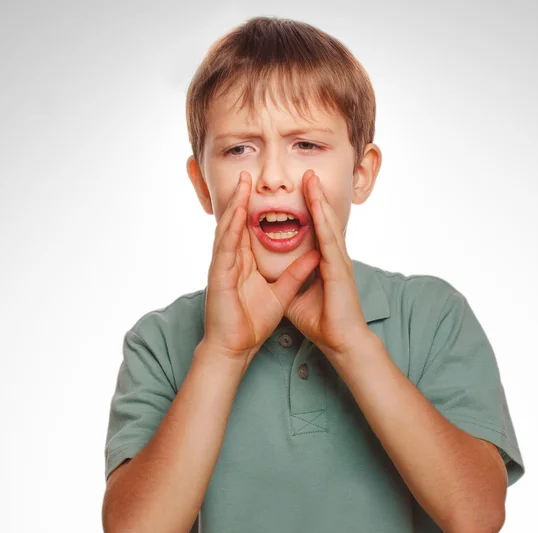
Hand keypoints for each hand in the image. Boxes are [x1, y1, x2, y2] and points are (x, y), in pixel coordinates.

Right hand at [203, 170, 320, 362]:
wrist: (236, 348)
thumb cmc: (252, 324)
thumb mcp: (281, 294)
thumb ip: (296, 274)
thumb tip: (315, 254)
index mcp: (243, 265)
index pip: (250, 231)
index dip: (256, 210)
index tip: (266, 191)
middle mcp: (231, 262)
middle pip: (236, 224)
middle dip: (242, 199)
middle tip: (248, 176)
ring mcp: (222, 268)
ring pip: (228, 231)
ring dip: (235, 206)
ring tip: (242, 185)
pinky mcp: (218, 277)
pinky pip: (225, 248)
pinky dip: (230, 230)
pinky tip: (236, 213)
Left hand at [284, 170, 370, 356]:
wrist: (341, 342)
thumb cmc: (323, 322)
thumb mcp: (297, 297)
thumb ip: (289, 281)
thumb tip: (273, 274)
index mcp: (326, 263)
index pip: (316, 230)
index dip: (309, 210)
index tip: (300, 191)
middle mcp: (334, 258)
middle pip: (324, 220)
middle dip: (315, 196)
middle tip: (308, 174)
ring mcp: (339, 261)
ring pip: (328, 223)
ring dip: (320, 200)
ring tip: (312, 178)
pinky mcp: (339, 269)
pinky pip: (328, 239)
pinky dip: (322, 220)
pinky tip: (317, 204)